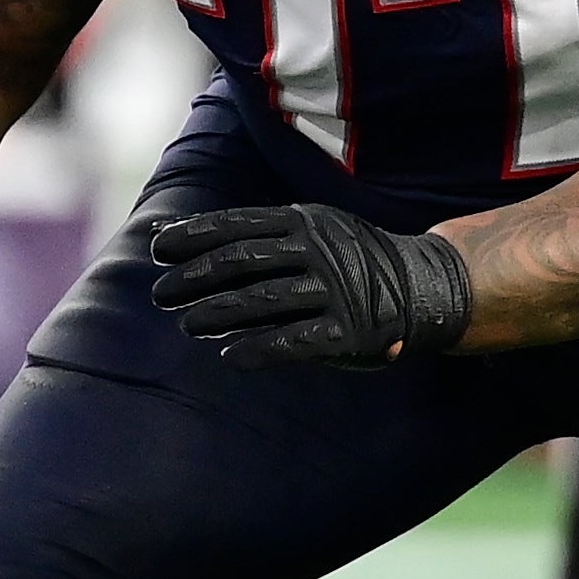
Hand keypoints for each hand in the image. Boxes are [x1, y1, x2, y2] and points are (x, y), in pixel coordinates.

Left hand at [147, 202, 472, 370]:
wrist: (421, 284)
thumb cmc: (346, 257)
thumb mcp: (305, 229)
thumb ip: (247, 234)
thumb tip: (167, 237)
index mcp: (302, 221)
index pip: (237, 224)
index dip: (194, 236)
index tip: (158, 250)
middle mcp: (316, 251)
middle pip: (243, 261)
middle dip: (196, 276)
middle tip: (161, 293)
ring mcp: (333, 290)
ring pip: (264, 301)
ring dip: (218, 313)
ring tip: (186, 324)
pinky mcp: (347, 331)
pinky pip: (296, 341)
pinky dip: (261, 349)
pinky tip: (230, 356)